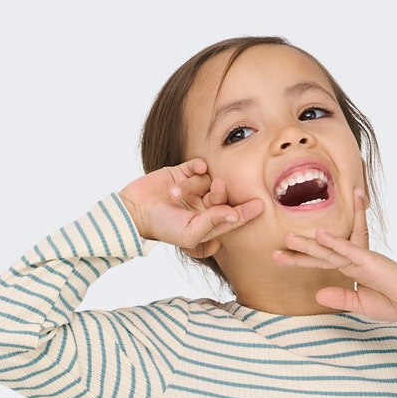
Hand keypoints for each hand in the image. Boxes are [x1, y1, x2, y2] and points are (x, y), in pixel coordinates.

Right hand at [118, 159, 265, 259]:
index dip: (246, 212)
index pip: (232, 218)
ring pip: (208, 180)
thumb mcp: (191, 232)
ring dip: (195, 184)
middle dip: (221, 193)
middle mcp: (202, 207)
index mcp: (207, 224)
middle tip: (216, 189)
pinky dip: (197, 166)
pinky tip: (195, 169)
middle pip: (223, 196)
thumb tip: (234, 215)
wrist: (135, 211)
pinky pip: (198, 166)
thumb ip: (213, 223)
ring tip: (176, 194)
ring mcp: (192, 189)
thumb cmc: (163, 228)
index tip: (261, 205)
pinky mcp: (181, 173)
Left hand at [272, 187, 396, 328]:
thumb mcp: (361, 305)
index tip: (279, 258)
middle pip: (321, 253)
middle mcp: (355, 261)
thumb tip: (317, 295)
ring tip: (289, 237)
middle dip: (298, 250)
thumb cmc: (395, 302)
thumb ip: (340, 299)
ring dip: (310, 243)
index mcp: (352, 270)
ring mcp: (363, 259)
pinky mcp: (372, 261)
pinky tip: (321, 236)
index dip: (300, 260)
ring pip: (331, 249)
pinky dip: (336, 243)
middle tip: (275, 246)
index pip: (321, 262)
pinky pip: (350, 250)